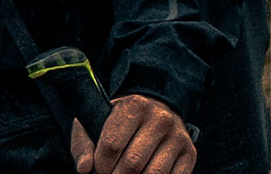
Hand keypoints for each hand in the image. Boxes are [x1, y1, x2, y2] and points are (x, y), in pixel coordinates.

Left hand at [71, 94, 195, 173]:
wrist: (154, 111)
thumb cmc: (119, 120)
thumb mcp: (95, 122)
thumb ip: (83, 143)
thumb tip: (84, 168)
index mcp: (134, 106)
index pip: (112, 144)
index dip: (101, 164)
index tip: (98, 169)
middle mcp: (160, 119)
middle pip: (132, 163)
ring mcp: (178, 137)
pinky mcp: (190, 153)